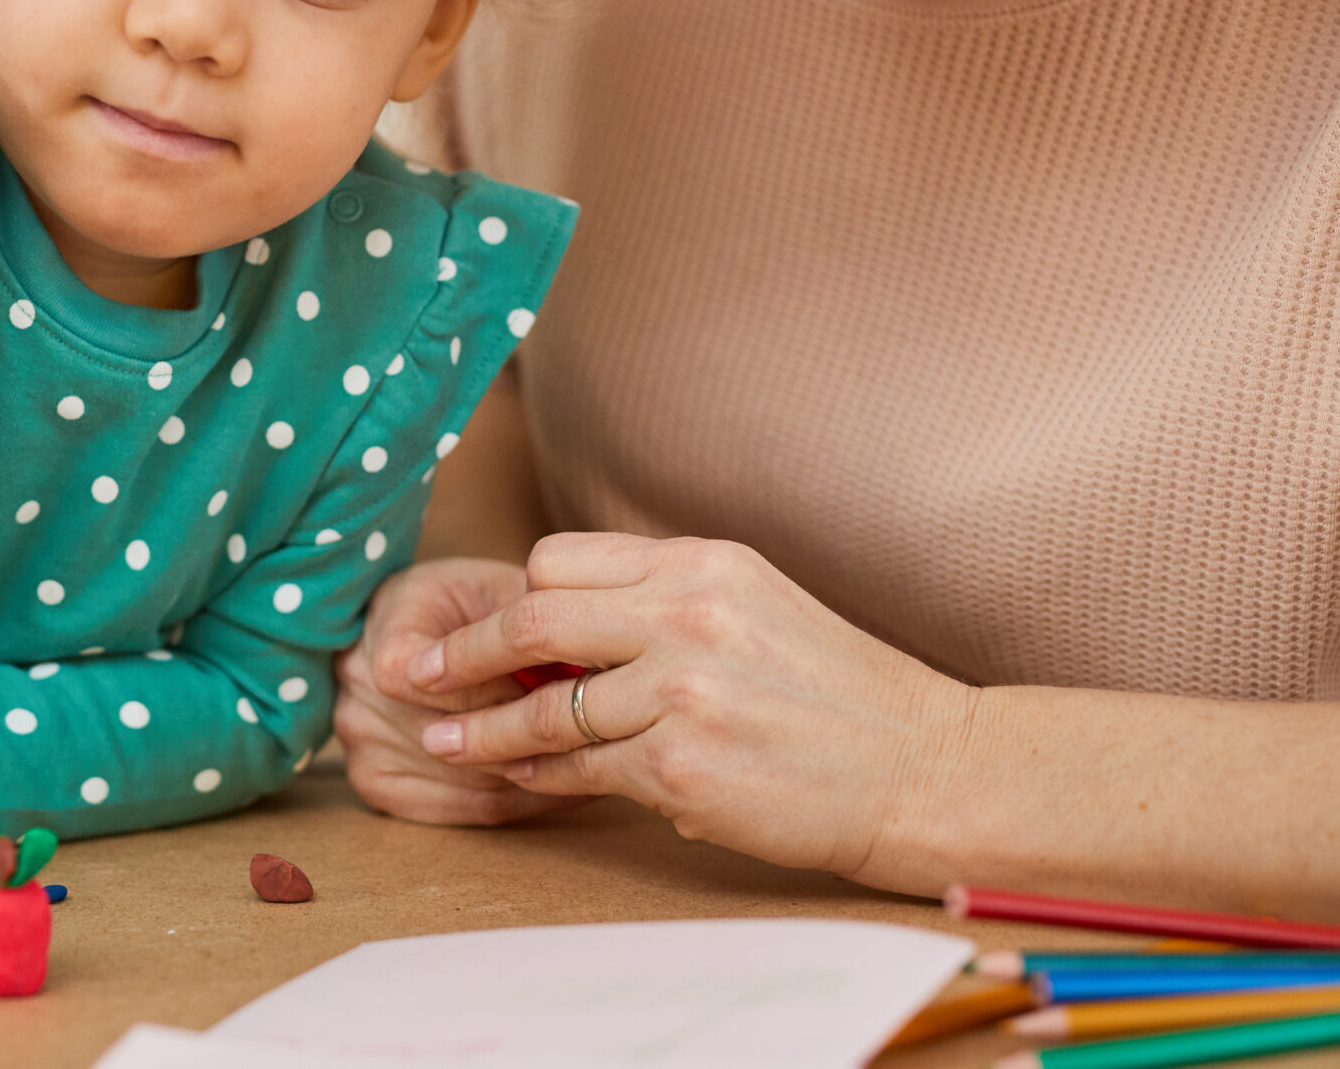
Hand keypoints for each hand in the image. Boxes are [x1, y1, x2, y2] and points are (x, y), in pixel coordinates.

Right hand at [334, 558, 597, 824]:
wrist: (418, 623)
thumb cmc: (468, 603)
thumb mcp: (495, 588)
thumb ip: (525, 623)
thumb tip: (576, 671)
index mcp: (382, 629)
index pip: (423, 680)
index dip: (494, 691)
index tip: (556, 691)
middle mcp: (355, 690)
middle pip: (452, 738)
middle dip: (527, 736)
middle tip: (598, 736)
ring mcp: (361, 743)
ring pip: (468, 780)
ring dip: (535, 776)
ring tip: (597, 760)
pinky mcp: (379, 784)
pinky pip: (464, 808)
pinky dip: (521, 801)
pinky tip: (563, 782)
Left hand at [401, 533, 978, 883]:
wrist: (925, 768)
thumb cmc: (839, 693)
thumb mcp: (754, 605)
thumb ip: (663, 600)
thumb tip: (563, 614)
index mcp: (699, 563)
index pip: (561, 559)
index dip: (512, 595)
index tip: (481, 624)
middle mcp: (685, 616)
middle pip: (531, 614)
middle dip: (462, 649)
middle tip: (414, 670)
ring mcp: (682, 693)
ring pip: (544, 704)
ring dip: (483, 727)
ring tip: (441, 736)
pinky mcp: (683, 768)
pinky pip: (579, 770)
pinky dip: (538, 776)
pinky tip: (516, 779)